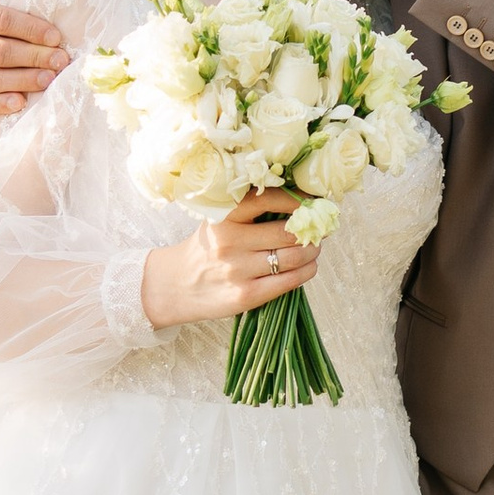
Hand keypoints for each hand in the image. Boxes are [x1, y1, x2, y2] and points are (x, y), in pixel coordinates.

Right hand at [140, 190, 321, 329]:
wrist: (175, 286)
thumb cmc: (206, 247)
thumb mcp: (218, 220)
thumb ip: (251, 211)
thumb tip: (301, 203)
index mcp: (223, 215)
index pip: (270, 198)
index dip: (299, 200)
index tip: (314, 202)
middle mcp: (229, 241)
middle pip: (288, 232)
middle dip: (312, 229)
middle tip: (319, 228)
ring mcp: (237, 270)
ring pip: (294, 257)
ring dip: (313, 251)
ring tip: (314, 247)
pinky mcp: (246, 296)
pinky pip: (289, 281)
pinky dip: (307, 272)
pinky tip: (308, 267)